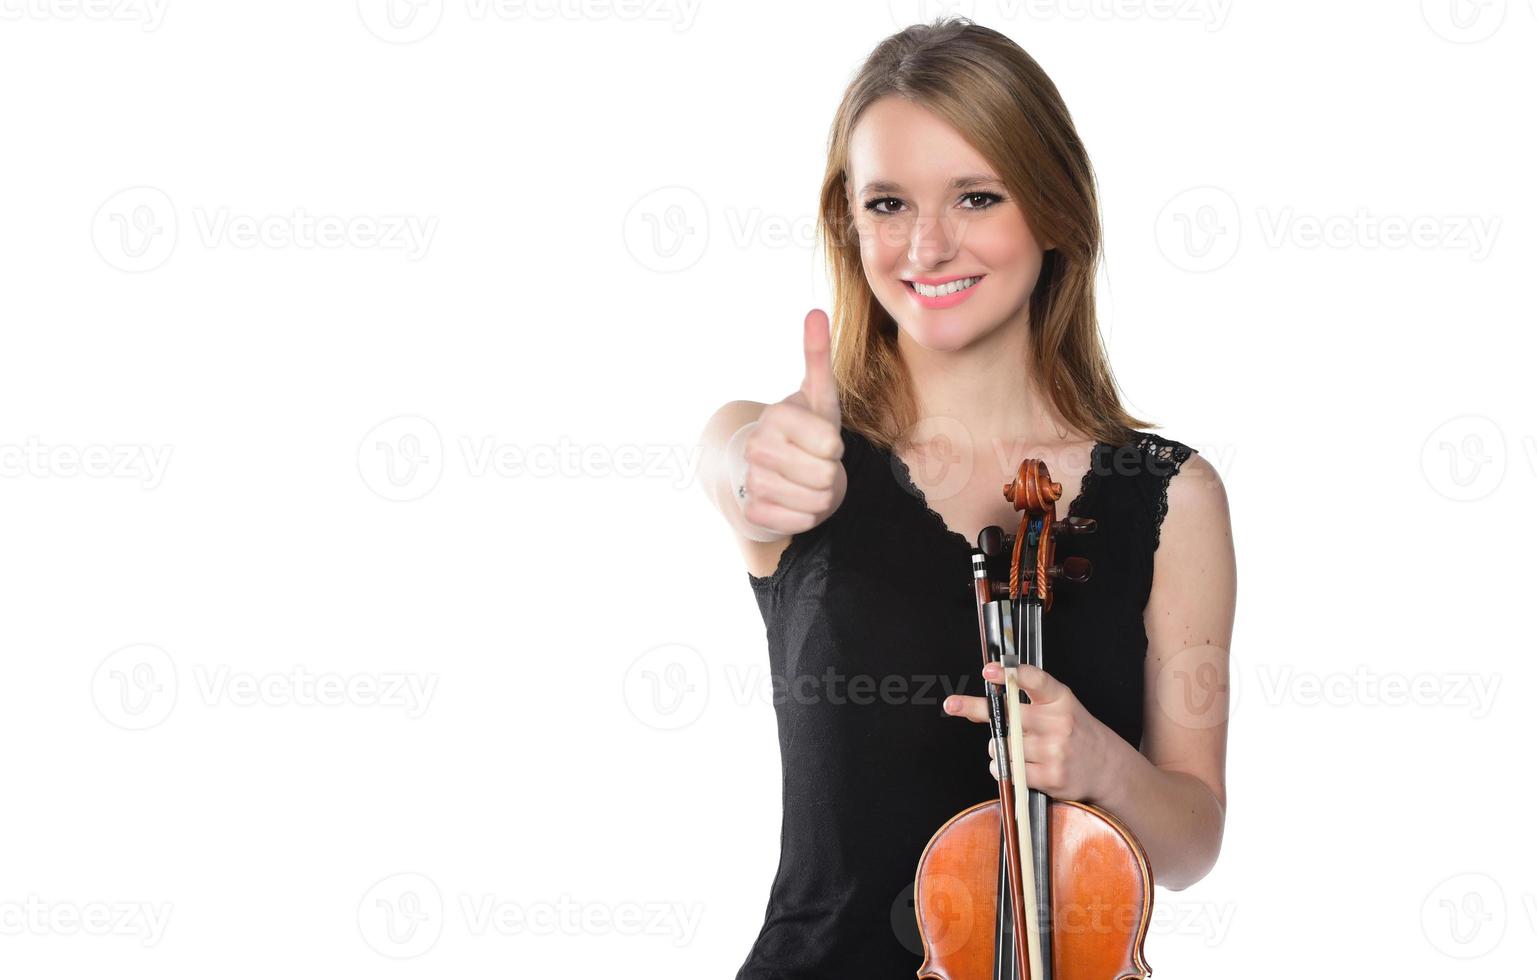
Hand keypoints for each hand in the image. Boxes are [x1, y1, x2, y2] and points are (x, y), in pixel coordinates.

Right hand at [733, 309, 845, 535]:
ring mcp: (751, 481)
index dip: (835, 446)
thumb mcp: (819, 395)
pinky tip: (795, 501)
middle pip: (826, 476)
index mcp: (777, 416)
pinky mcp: (752, 511)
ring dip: (821, 496)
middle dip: (830, 474)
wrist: (773, 469)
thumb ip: (818, 355)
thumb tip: (815, 312)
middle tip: (816, 464)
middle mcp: (757, 447)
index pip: (830, 445)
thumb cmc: (805, 429)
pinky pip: (801, 522)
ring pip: (816, 502)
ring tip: (807, 481)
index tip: (823, 440)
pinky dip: (807, 516)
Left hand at [943, 661, 1118, 803]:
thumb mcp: (1059, 707)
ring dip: (998, 748)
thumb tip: (979, 704)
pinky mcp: (1052, 777)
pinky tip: (1019, 766)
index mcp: (1060, 699)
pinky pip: (1009, 771)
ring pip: (1003, 746)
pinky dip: (1003, 769)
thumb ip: (1025, 702)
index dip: (1010, 674)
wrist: (1108, 767)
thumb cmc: (1076, 732)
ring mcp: (1055, 751)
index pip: (1036, 680)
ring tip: (1016, 748)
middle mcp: (1059, 723)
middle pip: (1007, 716)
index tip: (989, 670)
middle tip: (952, 704)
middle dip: (975, 709)